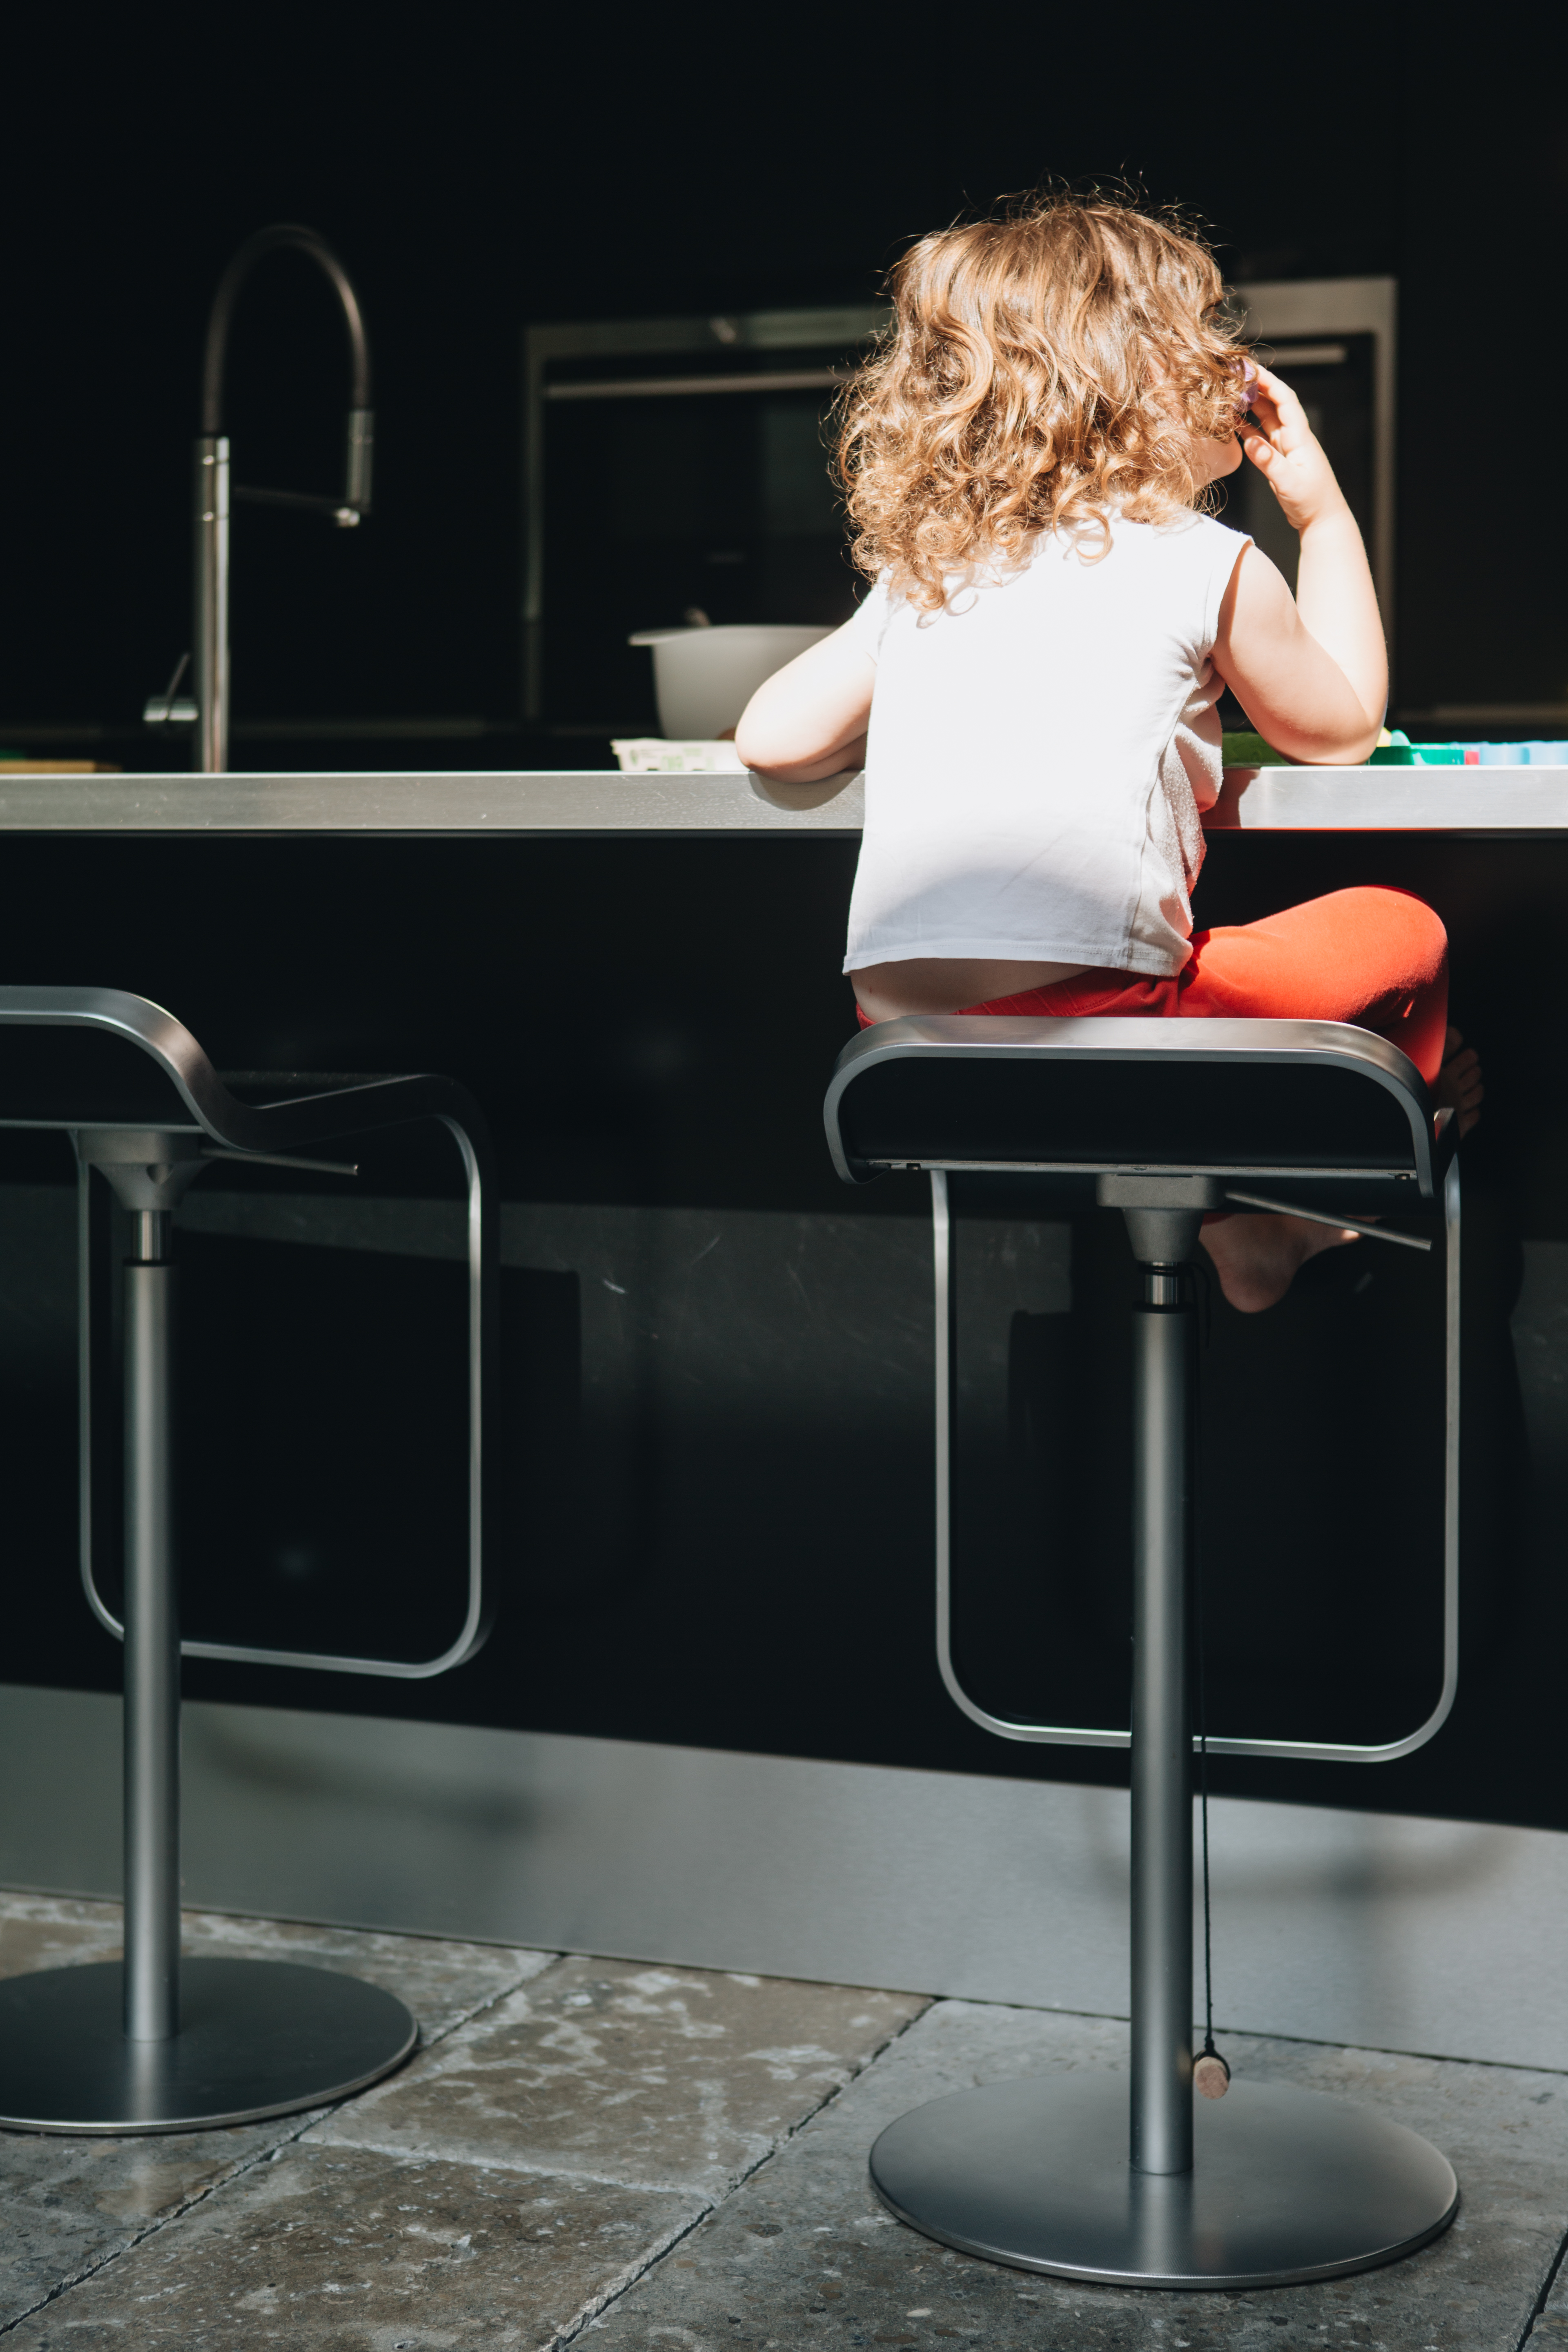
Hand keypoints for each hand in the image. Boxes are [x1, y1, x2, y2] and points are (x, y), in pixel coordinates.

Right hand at [1239, 364, 1348, 534]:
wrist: (1322, 519)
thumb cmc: (1313, 501)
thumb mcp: (1290, 483)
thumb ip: (1269, 463)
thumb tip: (1251, 444)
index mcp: (1300, 437)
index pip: (1285, 400)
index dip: (1268, 382)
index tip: (1251, 370)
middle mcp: (1293, 437)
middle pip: (1273, 404)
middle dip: (1256, 387)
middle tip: (1235, 376)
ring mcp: (1285, 446)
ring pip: (1265, 418)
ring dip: (1250, 405)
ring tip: (1230, 394)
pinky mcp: (1278, 458)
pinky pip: (1260, 437)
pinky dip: (1247, 427)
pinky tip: (1233, 421)